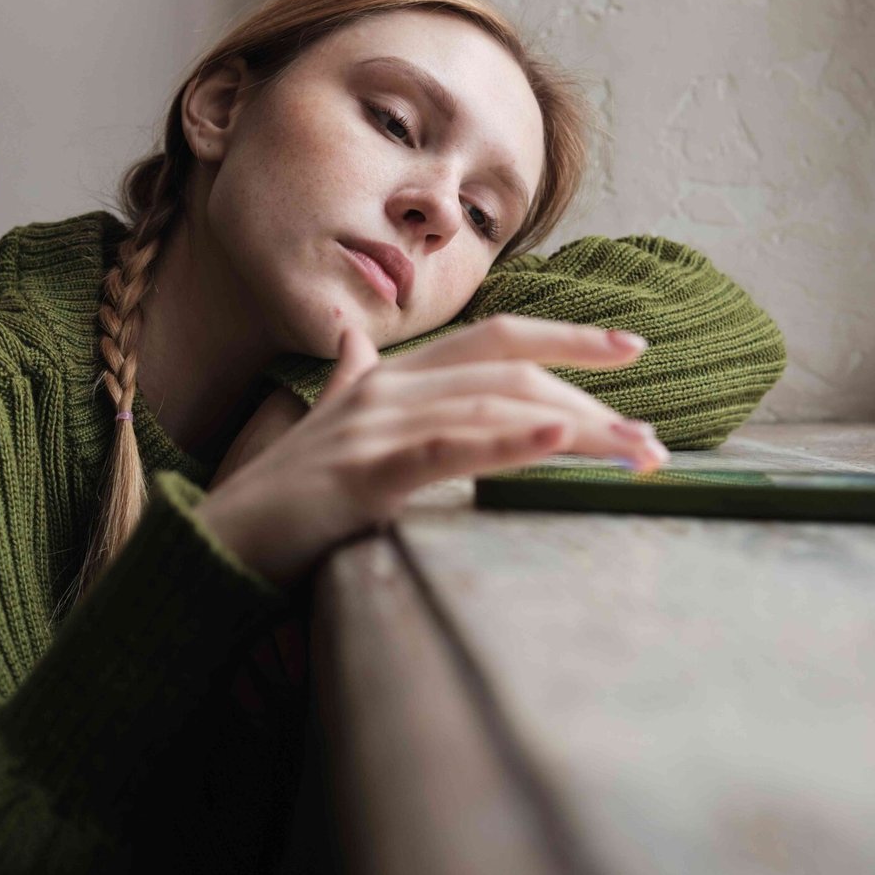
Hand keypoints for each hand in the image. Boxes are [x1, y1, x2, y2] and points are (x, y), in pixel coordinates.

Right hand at [196, 314, 668, 587]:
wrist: (220, 542)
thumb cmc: (283, 492)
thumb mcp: (325, 420)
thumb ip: (349, 373)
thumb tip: (349, 331)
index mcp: (390, 374)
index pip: (492, 337)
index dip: (564, 334)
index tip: (631, 348)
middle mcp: (388, 387)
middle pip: (509, 371)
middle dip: (591, 401)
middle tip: (654, 444)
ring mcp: (374, 426)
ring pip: (493, 407)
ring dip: (575, 427)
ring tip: (635, 454)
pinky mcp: (365, 473)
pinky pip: (447, 447)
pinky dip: (508, 439)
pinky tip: (557, 436)